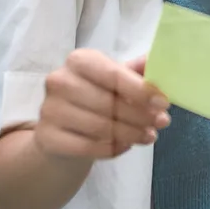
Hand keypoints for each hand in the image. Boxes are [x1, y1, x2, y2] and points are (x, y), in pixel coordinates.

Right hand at [33, 51, 170, 160]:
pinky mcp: (46, 137)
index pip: (114, 75)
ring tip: (149, 136)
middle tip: (162, 122)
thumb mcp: (115, 78)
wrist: (61, 128)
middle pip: (108, 103)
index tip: (164, 103)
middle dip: (141, 115)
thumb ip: (137, 71)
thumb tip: (159, 63)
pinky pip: (86, 147)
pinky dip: (111, 148)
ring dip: (131, 133)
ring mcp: (49, 110)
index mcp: (80, 60)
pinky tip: (126, 146)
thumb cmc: (96, 95)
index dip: (141, 90)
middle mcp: (60, 81)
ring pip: (100, 127)